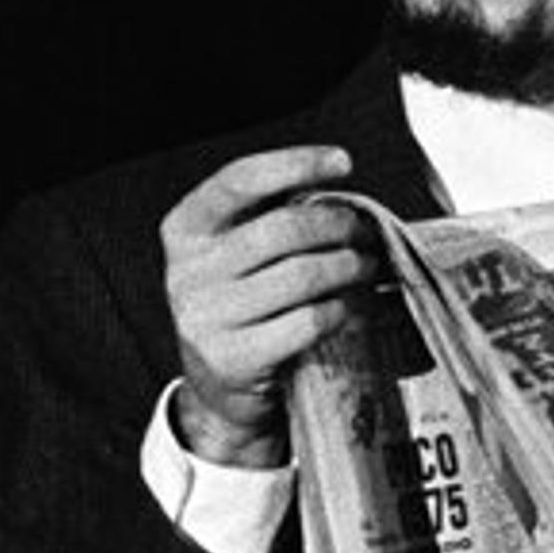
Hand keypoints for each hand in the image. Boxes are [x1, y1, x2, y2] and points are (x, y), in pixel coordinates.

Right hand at [161, 145, 380, 468]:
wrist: (220, 390)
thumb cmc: (243, 304)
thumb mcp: (237, 254)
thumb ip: (271, 215)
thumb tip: (337, 181)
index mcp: (185, 231)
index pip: (239, 180)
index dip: (295, 163)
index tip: (342, 162)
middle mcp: (186, 272)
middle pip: (284, 229)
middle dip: (339, 225)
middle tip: (367, 232)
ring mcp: (205, 319)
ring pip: (302, 276)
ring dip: (350, 266)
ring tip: (368, 266)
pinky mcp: (233, 359)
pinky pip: (308, 321)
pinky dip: (340, 310)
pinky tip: (349, 307)